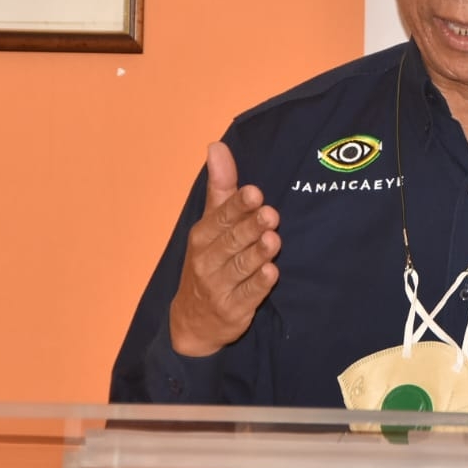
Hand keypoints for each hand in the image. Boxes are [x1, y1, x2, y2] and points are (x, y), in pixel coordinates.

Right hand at [168, 142, 280, 356]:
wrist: (193, 321)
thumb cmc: (208, 260)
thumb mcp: (210, 223)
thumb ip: (220, 186)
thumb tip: (217, 145)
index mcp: (202, 235)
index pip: (220, 217)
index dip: (238, 206)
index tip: (255, 193)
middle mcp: (207, 260)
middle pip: (232, 241)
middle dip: (251, 227)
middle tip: (271, 214)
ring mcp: (218, 287)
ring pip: (241, 267)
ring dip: (258, 253)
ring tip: (274, 239)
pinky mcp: (232, 310)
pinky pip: (248, 296)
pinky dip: (259, 285)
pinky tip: (272, 273)